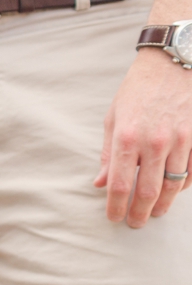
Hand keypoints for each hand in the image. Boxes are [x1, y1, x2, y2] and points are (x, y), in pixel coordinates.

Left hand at [95, 49, 191, 227]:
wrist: (174, 61)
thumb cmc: (139, 90)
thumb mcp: (114, 119)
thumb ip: (109, 154)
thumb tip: (101, 184)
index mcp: (128, 138)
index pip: (120, 186)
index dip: (116, 208)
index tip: (114, 219)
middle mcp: (155, 142)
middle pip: (148, 192)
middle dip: (140, 213)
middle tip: (136, 223)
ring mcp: (183, 138)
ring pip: (175, 185)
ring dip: (164, 204)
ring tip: (156, 212)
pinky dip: (186, 184)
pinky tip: (177, 190)